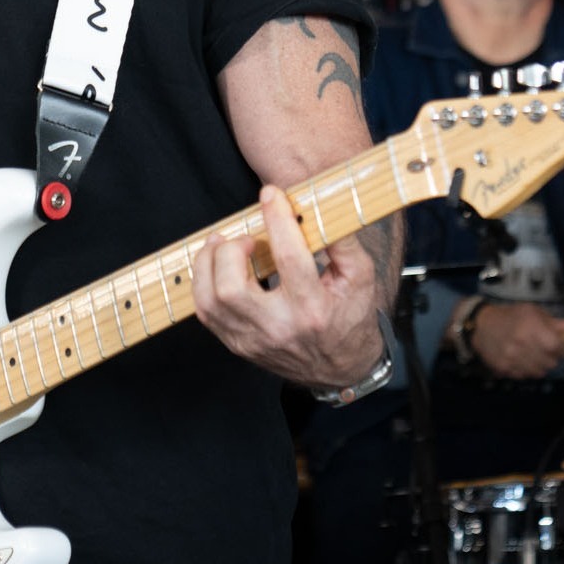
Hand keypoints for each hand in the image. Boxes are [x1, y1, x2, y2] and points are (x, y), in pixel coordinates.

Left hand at [192, 185, 384, 388]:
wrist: (340, 368)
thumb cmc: (349, 317)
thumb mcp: (360, 278)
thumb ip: (341, 242)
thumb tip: (316, 207)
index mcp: (313, 309)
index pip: (289, 258)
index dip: (277, 219)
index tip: (270, 195)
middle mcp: (278, 328)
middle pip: (231, 287)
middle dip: (231, 250)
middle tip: (246, 238)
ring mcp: (253, 340)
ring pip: (210, 300)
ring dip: (208, 263)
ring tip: (222, 246)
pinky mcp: (237, 345)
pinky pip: (205, 312)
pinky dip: (204, 282)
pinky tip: (217, 267)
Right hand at [468, 301, 563, 380]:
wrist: (480, 326)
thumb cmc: (511, 316)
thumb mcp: (532, 312)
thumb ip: (554, 322)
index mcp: (531, 327)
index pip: (558, 347)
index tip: (562, 345)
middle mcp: (522, 344)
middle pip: (551, 363)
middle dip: (553, 357)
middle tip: (546, 350)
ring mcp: (512, 358)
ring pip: (540, 372)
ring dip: (541, 365)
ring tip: (534, 355)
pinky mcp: (504, 368)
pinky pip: (526, 376)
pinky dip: (527, 370)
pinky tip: (522, 360)